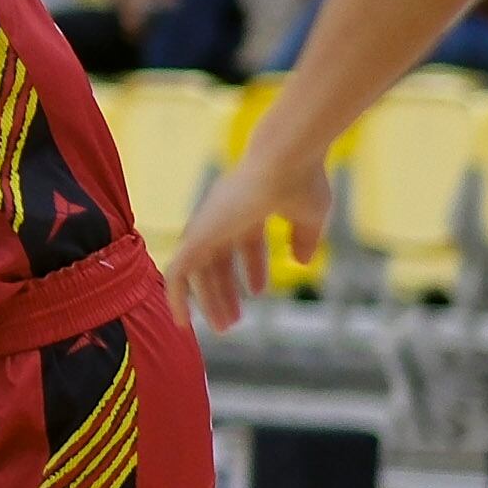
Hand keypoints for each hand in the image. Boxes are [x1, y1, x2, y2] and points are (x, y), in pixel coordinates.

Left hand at [165, 145, 333, 333]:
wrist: (285, 160)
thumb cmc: (302, 181)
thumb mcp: (310, 216)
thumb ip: (305, 239)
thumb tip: (301, 262)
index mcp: (249, 206)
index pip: (245, 241)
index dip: (252, 267)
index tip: (258, 290)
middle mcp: (224, 215)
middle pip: (217, 260)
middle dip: (225, 290)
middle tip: (232, 320)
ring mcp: (208, 224)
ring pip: (199, 270)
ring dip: (209, 300)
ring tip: (223, 327)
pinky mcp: (198, 234)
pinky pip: (178, 272)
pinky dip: (177, 296)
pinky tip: (183, 321)